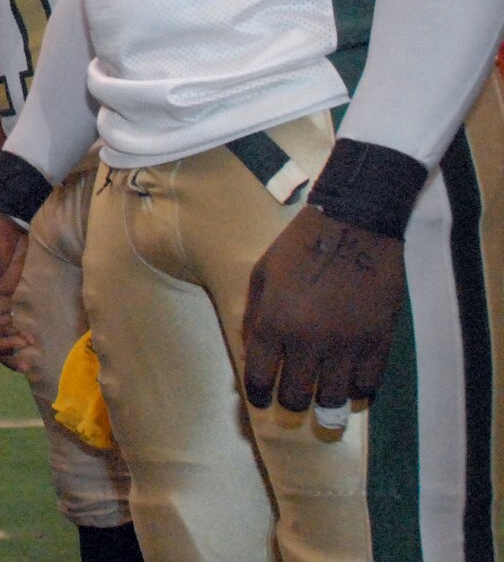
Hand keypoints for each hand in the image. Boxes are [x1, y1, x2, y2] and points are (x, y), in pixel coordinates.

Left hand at [242, 206, 404, 424]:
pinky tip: (350, 386)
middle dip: (291, 403)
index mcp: (274, 322)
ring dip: (324, 403)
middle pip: (297, 396)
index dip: (259, 396)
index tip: (262, 402)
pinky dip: (357, 393)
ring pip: (333, 399)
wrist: (355, 225)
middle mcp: (308, 340)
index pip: (261, 378)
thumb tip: (251, 355)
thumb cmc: (301, 246)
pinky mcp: (379, 342)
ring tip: (320, 396)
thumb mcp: (261, 274)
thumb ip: (253, 317)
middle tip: (292, 399)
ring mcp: (347, 344)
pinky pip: (367, 386)